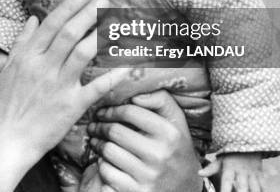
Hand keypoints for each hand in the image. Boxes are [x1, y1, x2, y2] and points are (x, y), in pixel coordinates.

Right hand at [0, 0, 129, 191]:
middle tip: (104, 0)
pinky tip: (129, 64)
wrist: (7, 140)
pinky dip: (114, 75)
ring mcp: (59, 86)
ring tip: (115, 21)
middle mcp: (44, 67)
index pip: (51, 25)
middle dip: (89, 13)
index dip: (69, 7)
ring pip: (83, 53)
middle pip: (70, 34)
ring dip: (101, 34)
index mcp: (28, 57)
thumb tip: (33, 19)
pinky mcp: (72, 106)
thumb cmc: (6, 105)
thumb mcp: (7, 69)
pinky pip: (97, 88)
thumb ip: (21, 42)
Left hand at [88, 90, 202, 191]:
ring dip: (97, 144)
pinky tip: (104, 160)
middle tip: (94, 125)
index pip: (130, 112)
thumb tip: (135, 96)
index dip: (112, 109)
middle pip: (115, 132)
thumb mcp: (176, 121)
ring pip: (108, 152)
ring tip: (96, 141)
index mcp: (170, 134)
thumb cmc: (175, 147)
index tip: (103, 111)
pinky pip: (107, 172)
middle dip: (100, 126)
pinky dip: (102, 164)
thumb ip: (160, 100)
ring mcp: (148, 176)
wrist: (186, 188)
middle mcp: (160, 155)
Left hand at [200, 152, 263, 191]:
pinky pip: (263, 185)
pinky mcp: (260, 175)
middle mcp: (242, 172)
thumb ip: (211, 168)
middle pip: (242, 187)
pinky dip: (263, 191)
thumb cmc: (230, 154)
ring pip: (255, 187)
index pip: (227, 181)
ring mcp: (252, 174)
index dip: (225, 190)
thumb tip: (199, 173)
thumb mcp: (220, 159)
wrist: (247, 142)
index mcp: (230, 168)